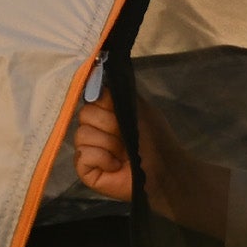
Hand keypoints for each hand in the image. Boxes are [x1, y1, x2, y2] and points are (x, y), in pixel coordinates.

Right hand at [74, 88, 231, 236]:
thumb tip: (96, 76)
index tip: (119, 112)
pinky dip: (102, 158)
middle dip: (109, 124)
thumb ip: (119, 94)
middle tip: (126, 136)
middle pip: (84, 115)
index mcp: (106, 115)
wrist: (165, 170)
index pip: (90, 99)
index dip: (105, 105)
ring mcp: (88, 150)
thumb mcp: (141, 109)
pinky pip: (83, 155)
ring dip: (108, 143)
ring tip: (123, 153)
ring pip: (81, 135)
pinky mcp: (85, 169)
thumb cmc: (156, 140)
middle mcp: (94, 130)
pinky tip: (116, 165)